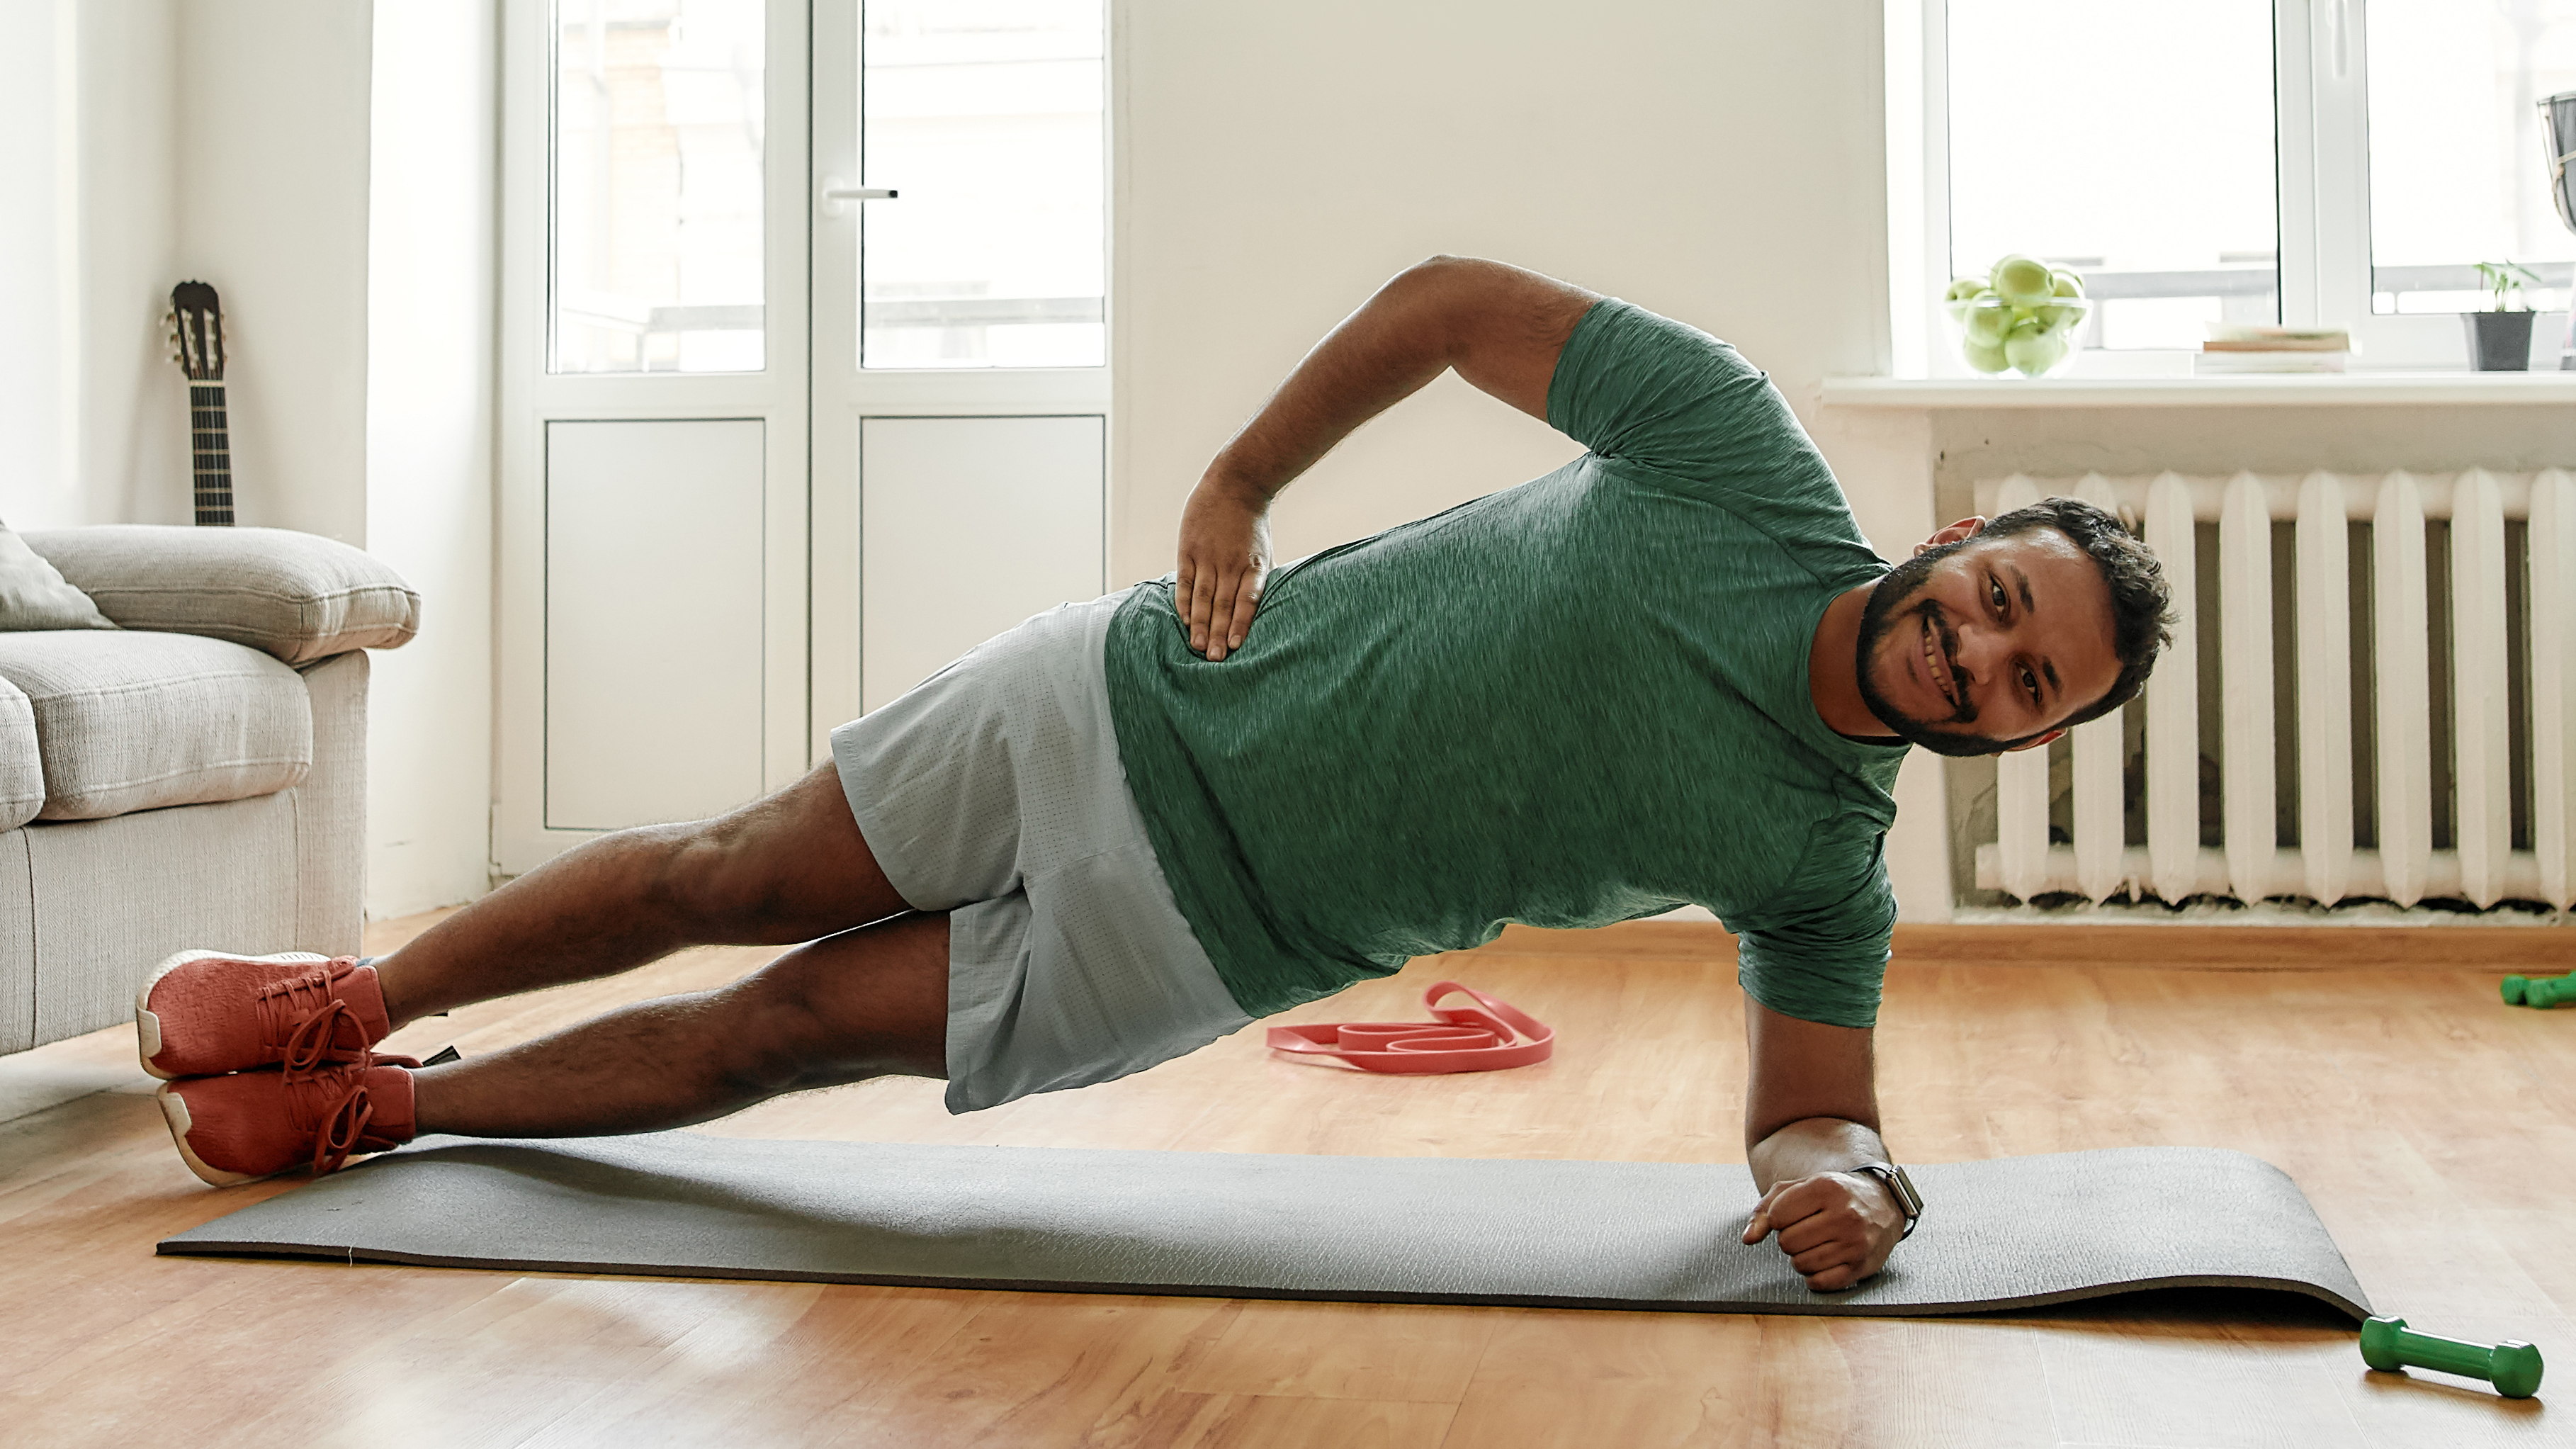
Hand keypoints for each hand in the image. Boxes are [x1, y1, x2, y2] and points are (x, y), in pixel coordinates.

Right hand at [1175, 473, 1272, 660]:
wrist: (1235, 484)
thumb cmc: (1252, 524)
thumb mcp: (1264, 551)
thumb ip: (1259, 579)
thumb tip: (1259, 609)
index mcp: (1252, 565)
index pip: (1246, 601)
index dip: (1240, 624)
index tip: (1235, 646)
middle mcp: (1230, 564)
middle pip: (1222, 605)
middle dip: (1218, 633)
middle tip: (1214, 659)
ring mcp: (1208, 557)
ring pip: (1203, 597)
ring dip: (1200, 624)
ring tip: (1198, 647)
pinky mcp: (1189, 550)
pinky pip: (1186, 582)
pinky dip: (1185, 602)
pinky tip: (1185, 620)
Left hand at [1741, 1170, 1904, 1290]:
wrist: (1883, 1204)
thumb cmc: (1832, 1195)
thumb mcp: (1799, 1188)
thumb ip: (1765, 1208)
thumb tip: (1747, 1239)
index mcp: (1826, 1188)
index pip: (1776, 1216)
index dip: (1778, 1218)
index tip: (1793, 1214)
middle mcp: (1844, 1215)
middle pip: (1787, 1242)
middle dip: (1789, 1239)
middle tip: (1806, 1230)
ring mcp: (1855, 1243)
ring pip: (1801, 1264)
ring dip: (1801, 1257)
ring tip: (1816, 1244)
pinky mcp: (1861, 1267)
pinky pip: (1819, 1283)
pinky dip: (1813, 1276)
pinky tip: (1823, 1261)